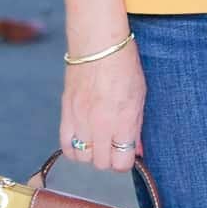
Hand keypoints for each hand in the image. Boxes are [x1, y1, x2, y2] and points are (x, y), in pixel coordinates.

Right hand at [59, 39, 146, 171]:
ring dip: (91, 153)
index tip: (127, 153)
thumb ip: (137, 127)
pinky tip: (82, 138)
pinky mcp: (66, 112)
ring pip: (83, 157)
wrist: (98, 44)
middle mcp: (101, 125)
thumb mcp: (140, 97)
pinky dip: (74, 147)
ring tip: (97, 140)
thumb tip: (137, 149)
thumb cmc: (124, 66)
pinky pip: (66, 145)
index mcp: (124, 121)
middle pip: (102, 163)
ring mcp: (81, 120)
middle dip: (109, 157)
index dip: (125, 160)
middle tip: (113, 144)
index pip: (121, 163)